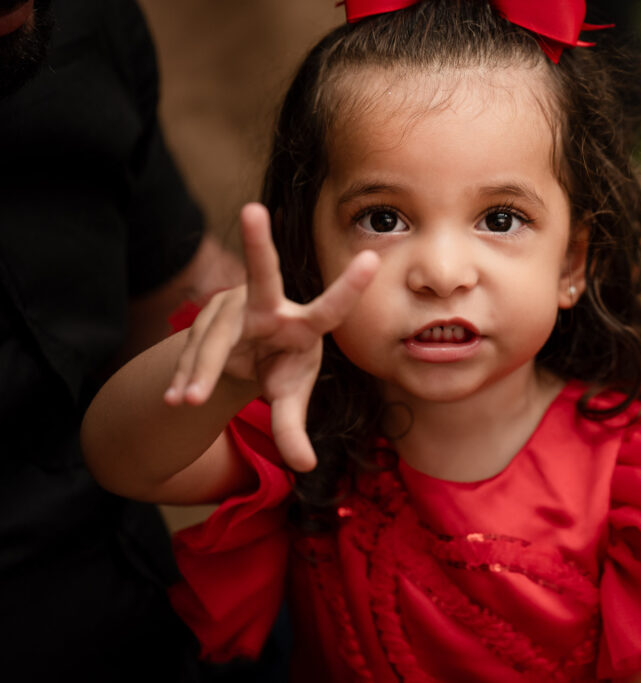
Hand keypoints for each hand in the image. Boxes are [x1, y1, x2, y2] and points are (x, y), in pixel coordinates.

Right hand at [162, 203, 378, 471]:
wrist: (244, 359)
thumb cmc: (280, 370)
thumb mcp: (289, 398)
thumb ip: (294, 429)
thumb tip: (306, 467)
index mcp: (303, 325)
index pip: (330, 308)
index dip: (350, 286)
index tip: (373, 258)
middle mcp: (268, 306)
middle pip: (263, 274)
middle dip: (258, 244)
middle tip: (253, 210)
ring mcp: (234, 306)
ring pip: (215, 337)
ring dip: (201, 369)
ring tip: (187, 401)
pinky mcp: (205, 317)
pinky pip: (193, 349)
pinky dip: (186, 375)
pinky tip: (177, 400)